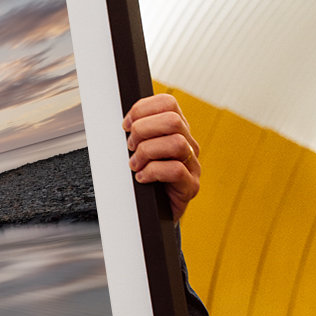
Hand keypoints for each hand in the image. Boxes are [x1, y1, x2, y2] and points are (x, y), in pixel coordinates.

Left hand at [123, 93, 200, 221]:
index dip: (143, 109)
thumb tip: (123, 123)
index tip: (126, 125)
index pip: (167, 103)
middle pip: (173, 120)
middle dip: (143, 130)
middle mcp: (188, 144)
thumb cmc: (143, 178)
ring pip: (176, 143)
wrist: (153, 212)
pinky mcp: (191, 186)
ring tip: (135, 164)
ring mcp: (192, 165)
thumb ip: (136, 133)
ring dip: (147, 152)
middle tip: (130, 146)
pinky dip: (152, 172)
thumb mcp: (137, 150)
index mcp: (176, 130)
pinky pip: (176, 170)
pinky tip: (142, 178)